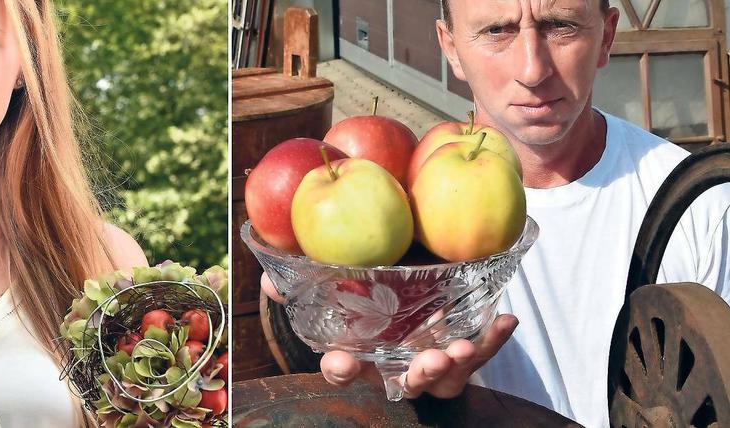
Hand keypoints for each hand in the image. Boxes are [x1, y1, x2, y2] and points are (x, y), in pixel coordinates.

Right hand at [260, 272, 517, 398]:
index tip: (342, 361)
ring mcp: (432, 362)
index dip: (341, 369)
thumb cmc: (367, 286)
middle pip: (405, 383)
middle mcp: (397, 366)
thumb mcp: (332, 280)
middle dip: (418, 375)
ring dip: (456, 365)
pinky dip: (494, 339)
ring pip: (445, 379)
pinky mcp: (464, 352)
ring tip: (463, 347)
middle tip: (428, 360)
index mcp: (361, 355)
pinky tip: (506, 320)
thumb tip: (270, 282)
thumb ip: (302, 279)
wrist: (416, 280)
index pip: (344, 369)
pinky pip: (482, 352)